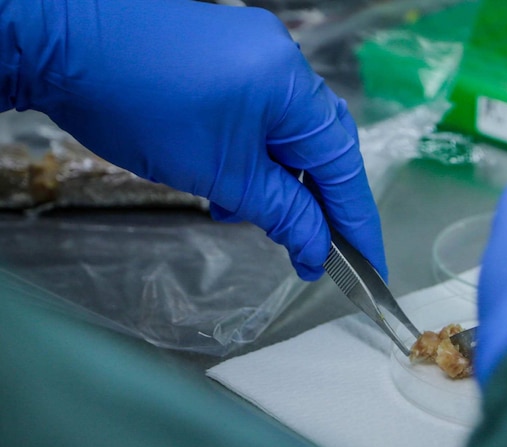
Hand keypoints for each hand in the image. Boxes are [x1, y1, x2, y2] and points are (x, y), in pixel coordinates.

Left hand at [4, 0, 385, 280]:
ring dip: (280, 180)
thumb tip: (317, 250)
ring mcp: (255, 53)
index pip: (342, 164)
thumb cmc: (139, 105)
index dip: (357, 221)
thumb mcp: (220, 174)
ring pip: (288, 133)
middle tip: (317, 248)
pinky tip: (231, 181)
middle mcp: (284, 61)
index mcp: (292, 85)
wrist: (59, 41)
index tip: (369, 266)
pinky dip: (256, 155)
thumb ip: (281, 213)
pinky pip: (262, 115)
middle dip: (319, 202)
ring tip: (251, 213)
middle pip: (322, 146)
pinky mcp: (227, 56)